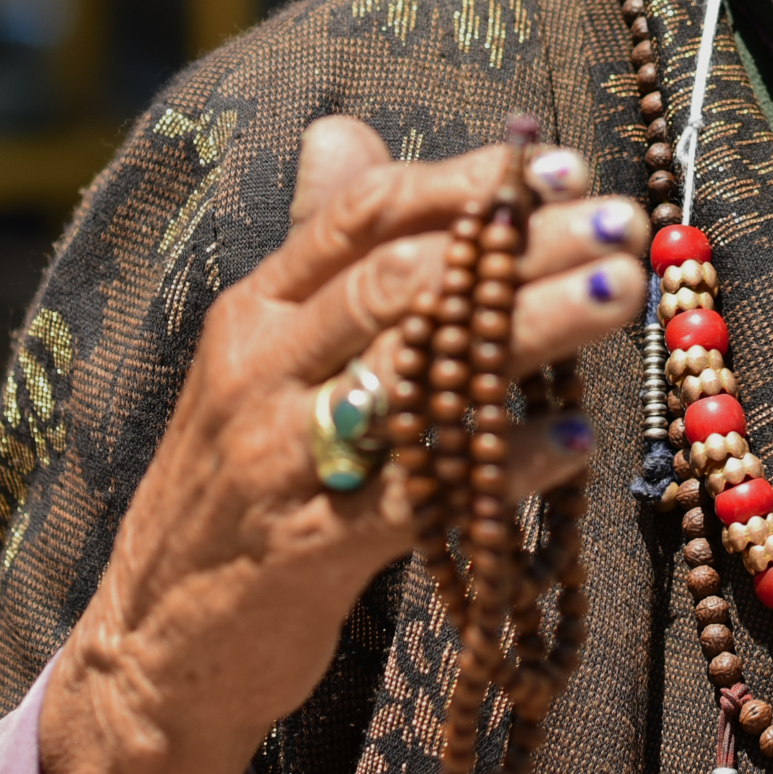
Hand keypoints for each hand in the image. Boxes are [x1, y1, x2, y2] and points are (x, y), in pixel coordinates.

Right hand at [39, 118, 646, 773]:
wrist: (151, 643)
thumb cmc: (241, 473)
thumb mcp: (258, 350)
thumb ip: (316, 248)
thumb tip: (344, 130)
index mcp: (257, 305)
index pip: (366, 211)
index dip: (470, 182)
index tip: (566, 166)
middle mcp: (260, 366)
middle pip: (407, 279)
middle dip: (524, 245)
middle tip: (621, 224)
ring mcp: (278, 456)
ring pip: (420, 371)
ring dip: (534, 327)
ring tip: (620, 295)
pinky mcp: (306, 549)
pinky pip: (420, 490)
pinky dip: (505, 460)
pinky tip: (574, 438)